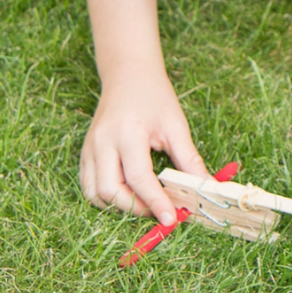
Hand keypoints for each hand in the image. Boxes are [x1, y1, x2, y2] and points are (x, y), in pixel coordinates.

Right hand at [80, 68, 208, 225]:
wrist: (129, 74)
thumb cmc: (155, 96)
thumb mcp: (176, 125)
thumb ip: (189, 159)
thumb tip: (206, 187)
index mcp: (128, 132)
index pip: (140, 178)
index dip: (156, 202)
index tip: (172, 218)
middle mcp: (103, 142)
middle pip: (110, 191)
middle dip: (135, 208)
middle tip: (159, 210)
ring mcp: (90, 148)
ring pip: (95, 193)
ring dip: (118, 206)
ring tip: (144, 202)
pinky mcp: (85, 152)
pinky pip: (89, 185)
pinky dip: (106, 197)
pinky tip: (127, 193)